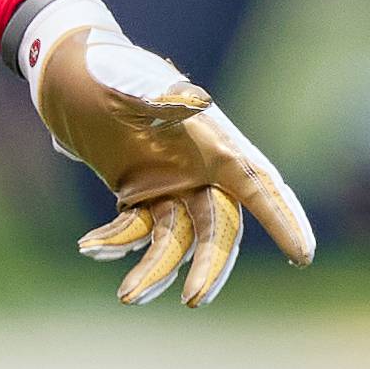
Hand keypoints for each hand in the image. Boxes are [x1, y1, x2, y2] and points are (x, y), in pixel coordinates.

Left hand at [24, 0, 315, 305]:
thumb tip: (193, 101)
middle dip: (210, 266)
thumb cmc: (103, 68)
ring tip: (127, 296)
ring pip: (177, 241)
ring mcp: (171, 184)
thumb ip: (158, 96)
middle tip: (195, 300)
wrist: (65, 70)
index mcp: (211, 139)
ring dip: (155, 270)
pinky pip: (138, 232)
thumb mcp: (126, 80)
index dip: (282, 217)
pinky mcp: (140, 194)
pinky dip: (118, 243)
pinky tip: (90, 246)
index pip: (256, 182)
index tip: (304, 254)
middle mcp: (198, 167)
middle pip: (219, 227)